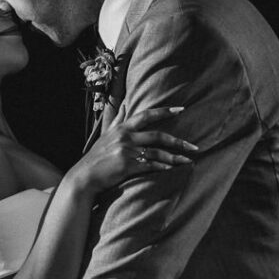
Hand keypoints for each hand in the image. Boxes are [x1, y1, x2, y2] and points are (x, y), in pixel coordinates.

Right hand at [72, 105, 197, 193]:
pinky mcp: (127, 165)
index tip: (181, 109)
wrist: (85, 175)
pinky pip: (149, 165)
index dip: (164, 111)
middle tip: (193, 146)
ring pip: (156, 152)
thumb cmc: (96, 156)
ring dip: (174, 157)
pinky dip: (161, 167)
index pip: (146, 115)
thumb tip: (124, 103)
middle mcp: (125, 137)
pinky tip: (171, 169)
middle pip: (157, 135)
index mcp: (122, 128)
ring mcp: (126, 151)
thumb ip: (118, 119)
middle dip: (177, 141)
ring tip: (188, 161)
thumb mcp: (106, 134)